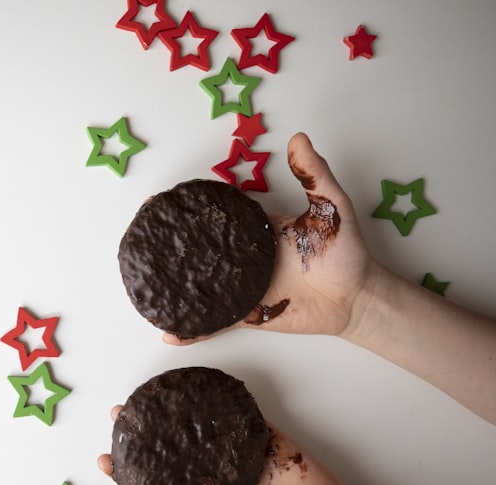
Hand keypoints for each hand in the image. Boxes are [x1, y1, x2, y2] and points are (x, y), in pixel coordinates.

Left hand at [98, 407, 346, 484]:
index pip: (159, 481)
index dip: (132, 471)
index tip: (105, 460)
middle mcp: (214, 469)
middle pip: (170, 446)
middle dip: (143, 431)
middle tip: (119, 414)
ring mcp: (236, 450)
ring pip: (198, 426)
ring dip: (171, 411)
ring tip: (146, 397)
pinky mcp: (261, 435)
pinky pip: (238, 414)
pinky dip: (219, 401)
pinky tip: (197, 389)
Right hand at [164, 133, 375, 345]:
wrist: (358, 297)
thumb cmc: (347, 251)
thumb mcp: (331, 206)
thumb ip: (314, 175)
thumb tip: (298, 138)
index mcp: (256, 230)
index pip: (216, 215)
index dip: (189, 209)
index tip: (161, 202)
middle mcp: (243, 259)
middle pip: (199, 251)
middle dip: (169, 246)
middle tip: (140, 240)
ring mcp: (243, 288)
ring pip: (200, 289)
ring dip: (173, 290)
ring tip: (144, 288)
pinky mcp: (249, 315)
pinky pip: (216, 323)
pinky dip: (194, 330)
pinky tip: (171, 332)